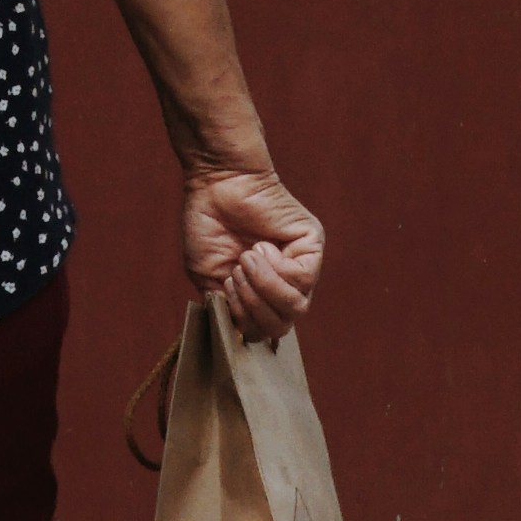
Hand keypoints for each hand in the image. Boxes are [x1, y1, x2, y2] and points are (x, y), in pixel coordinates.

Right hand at [182, 159, 322, 341]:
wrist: (216, 184)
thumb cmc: (209, 226)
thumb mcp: (209, 279)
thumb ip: (226, 309)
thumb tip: (242, 336)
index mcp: (260, 294)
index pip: (264, 331)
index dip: (243, 322)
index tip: (223, 292)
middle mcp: (284, 283)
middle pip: (282, 325)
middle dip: (253, 307)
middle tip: (234, 275)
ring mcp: (300, 265)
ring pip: (296, 307)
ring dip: (263, 287)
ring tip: (245, 260)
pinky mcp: (311, 245)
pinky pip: (302, 279)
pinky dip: (275, 268)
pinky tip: (261, 246)